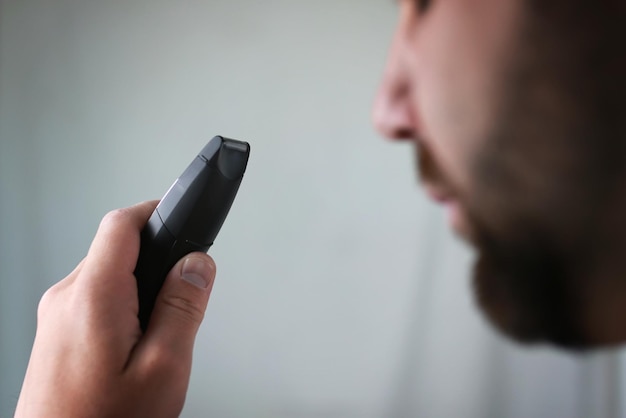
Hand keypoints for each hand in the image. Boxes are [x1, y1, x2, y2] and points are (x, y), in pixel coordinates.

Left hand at [15, 201, 215, 417]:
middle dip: (157, 256)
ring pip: (108, 274)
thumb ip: (182, 308)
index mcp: (93, 298)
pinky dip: (125, 303)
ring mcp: (56, 317)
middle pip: (117, 248)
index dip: (157, 209)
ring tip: (163, 327)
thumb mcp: (163, 368)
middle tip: (185, 286)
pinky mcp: (56, 335)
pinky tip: (139, 339)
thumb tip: (196, 266)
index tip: (182, 207)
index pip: (122, 225)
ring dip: (142, 284)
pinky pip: (95, 298)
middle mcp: (66, 300)